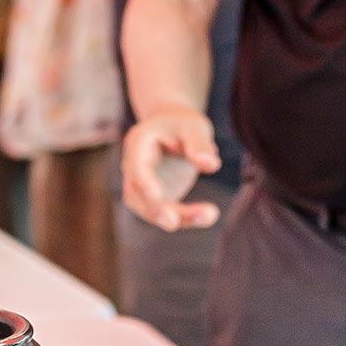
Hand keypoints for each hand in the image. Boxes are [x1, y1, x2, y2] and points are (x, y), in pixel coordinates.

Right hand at [122, 107, 222, 232]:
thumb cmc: (183, 123)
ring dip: (176, 217)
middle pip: (137, 194)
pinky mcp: (155, 199)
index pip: (136, 167)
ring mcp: (142, 185)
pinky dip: (185, 217)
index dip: (144, 182)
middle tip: (175, 222)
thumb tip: (211, 165)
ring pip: (149, 209)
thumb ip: (200, 144)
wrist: (174, 126)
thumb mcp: (194, 126)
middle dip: (156, 209)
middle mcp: (133, 167)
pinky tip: (209, 214)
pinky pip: (166, 213)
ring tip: (210, 214)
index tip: (157, 196)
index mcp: (138, 143)